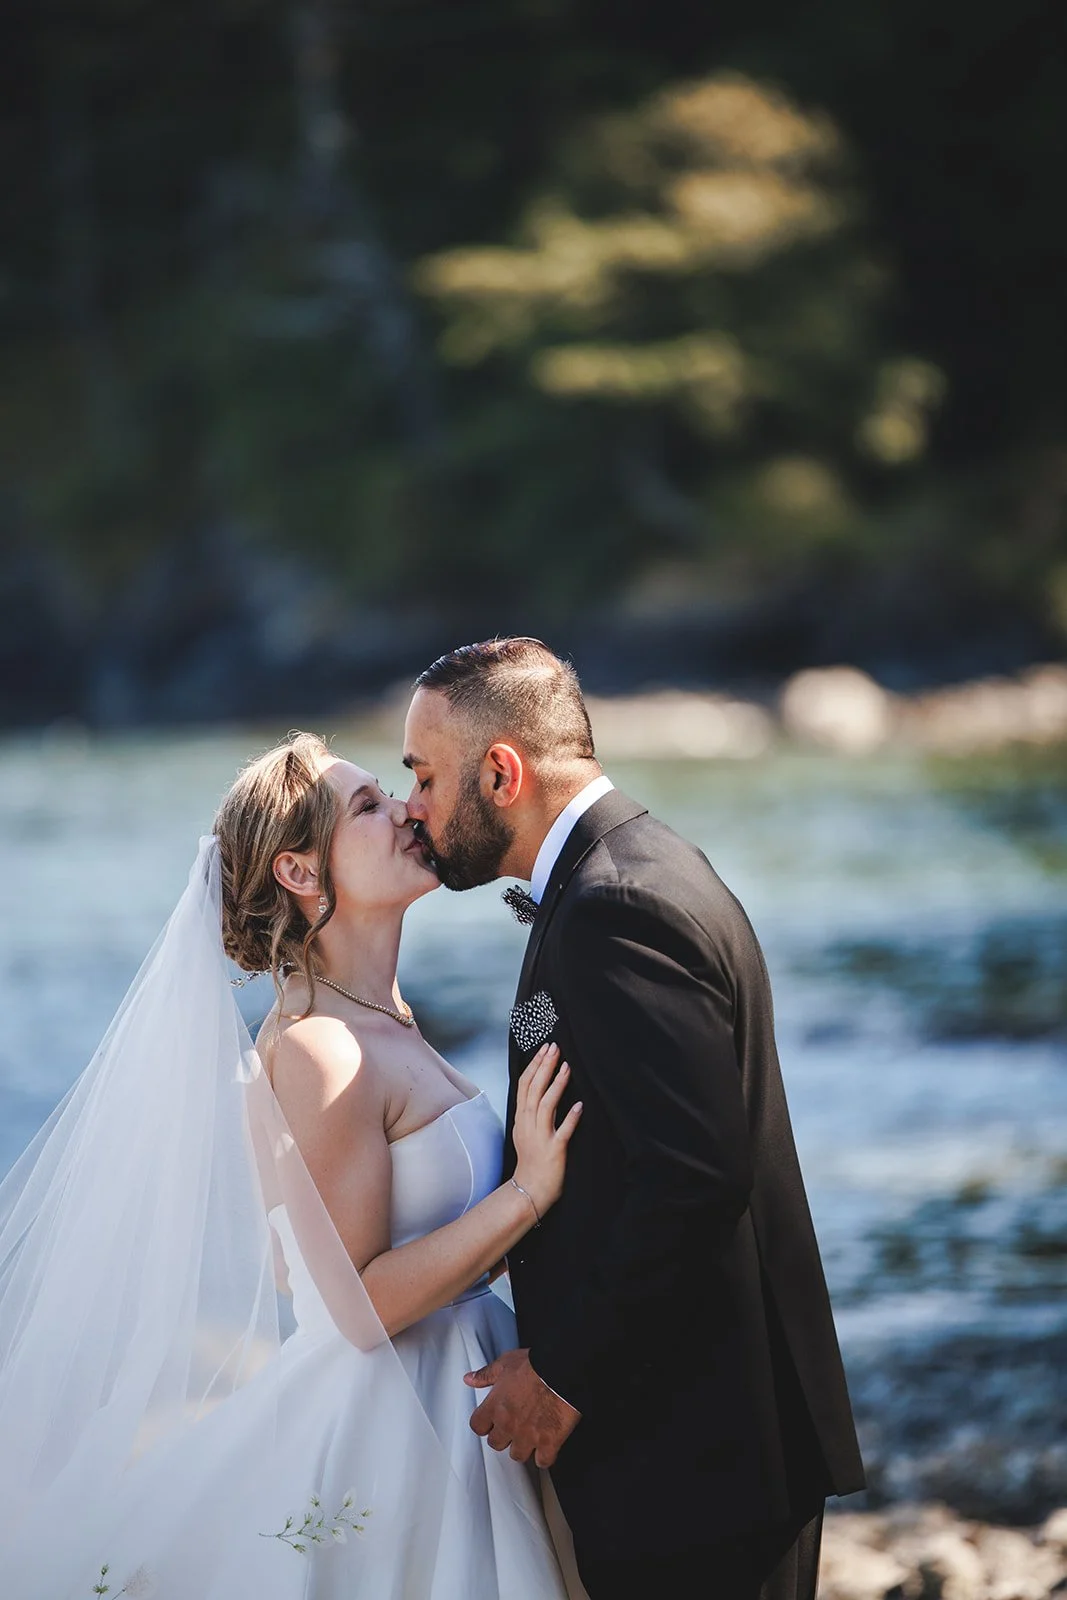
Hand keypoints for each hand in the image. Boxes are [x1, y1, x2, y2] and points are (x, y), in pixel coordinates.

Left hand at [464, 1347, 580, 1466]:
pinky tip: (547, 1446)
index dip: (485, 1424)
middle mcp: (508, 1425)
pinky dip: (545, 1456)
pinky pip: (543, 1461)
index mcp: (495, 1407)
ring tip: (530, 1435)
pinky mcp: (548, 1443)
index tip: (491, 1420)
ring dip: (523, 1447)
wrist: (561, 1371)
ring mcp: (528, 1436)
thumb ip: (485, 1374)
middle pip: (496, 1444)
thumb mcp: (505, 1363)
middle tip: (513, 1426)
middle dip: (503, 1437)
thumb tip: (469, 1379)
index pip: (477, 1427)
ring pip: (517, 1455)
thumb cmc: (535, 1365)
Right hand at [511, 1043, 582, 1219]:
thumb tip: (541, 1088)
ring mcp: (540, 1137)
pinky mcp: (554, 1150)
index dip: (534, 1065)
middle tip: (554, 1048)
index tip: (544, 1049)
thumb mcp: (525, 1131)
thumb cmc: (530, 1161)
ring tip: (566, 1067)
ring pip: (545, 1106)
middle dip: (544, 1067)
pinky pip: (562, 1132)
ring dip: (556, 1085)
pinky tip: (579, 1105)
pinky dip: (570, 1118)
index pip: (524, 1085)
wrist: (529, 1190)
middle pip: (533, 1090)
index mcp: (521, 1118)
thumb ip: (531, 1111)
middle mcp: (528, 1124)